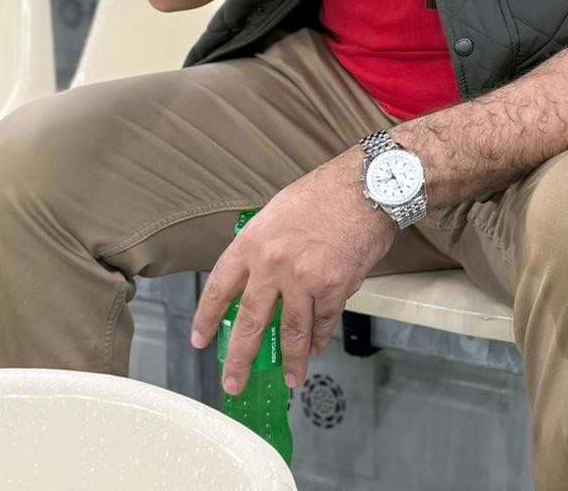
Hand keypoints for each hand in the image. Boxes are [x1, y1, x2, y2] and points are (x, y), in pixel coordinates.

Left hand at [191, 152, 395, 393]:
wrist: (367, 186)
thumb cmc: (325, 192)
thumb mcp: (278, 211)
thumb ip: (263, 245)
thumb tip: (257, 275)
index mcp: (253, 242)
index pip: (219, 288)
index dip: (207, 318)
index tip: (201, 338)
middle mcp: (274, 264)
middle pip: (250, 323)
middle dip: (239, 359)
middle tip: (234, 381)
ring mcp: (304, 279)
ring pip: (292, 333)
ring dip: (291, 361)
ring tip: (289, 378)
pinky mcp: (334, 288)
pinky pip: (323, 322)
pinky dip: (320, 338)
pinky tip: (316, 348)